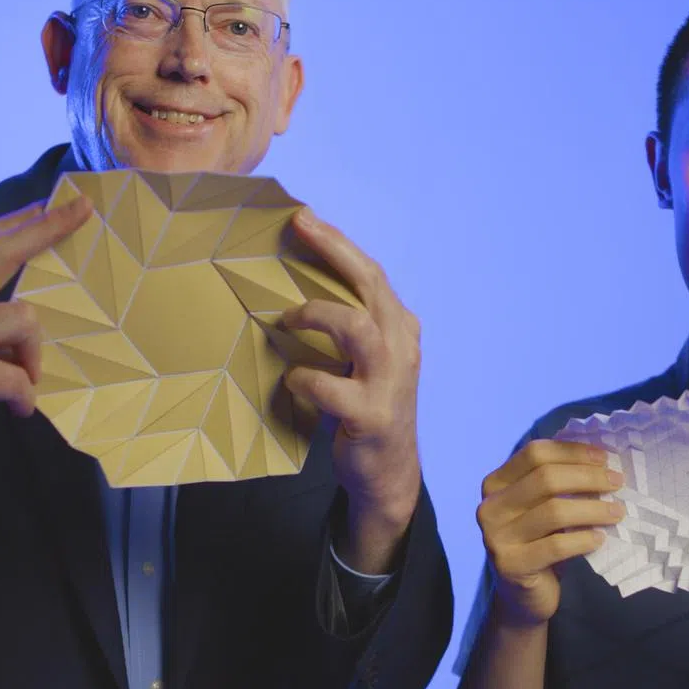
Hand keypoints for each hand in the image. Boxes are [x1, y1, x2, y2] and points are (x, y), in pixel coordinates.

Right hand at [0, 196, 92, 497]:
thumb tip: (48, 295)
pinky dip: (24, 396)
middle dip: (45, 228)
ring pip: (24, 319)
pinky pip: (17, 376)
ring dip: (32, 357)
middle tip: (82, 211)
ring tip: (21, 380)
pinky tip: (14, 408)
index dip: (27, 220)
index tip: (66, 201)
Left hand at [280, 208, 421, 566]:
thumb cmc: (367, 406)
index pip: (371, 273)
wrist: (388, 471)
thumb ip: (349, 326)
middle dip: (333, 250)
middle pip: (370, 284)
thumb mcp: (367, 360)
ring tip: (286, 319)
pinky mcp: (372, 414)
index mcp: (400, 327)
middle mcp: (402, 346)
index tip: (303, 217)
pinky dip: (304, 379)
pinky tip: (292, 381)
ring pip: (356, 327)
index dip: (338, 243)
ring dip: (316, 315)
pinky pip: (330, 386)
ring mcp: (390, 381)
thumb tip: (292, 287)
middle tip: (298, 227)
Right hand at [477, 440, 624, 627]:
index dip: (572, 452)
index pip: (535, 453)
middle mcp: (490, 507)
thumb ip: (557, 482)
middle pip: (546, 478)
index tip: (604, 458)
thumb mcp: (541, 507)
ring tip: (616, 512)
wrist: (522, 596)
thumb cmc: (538, 543)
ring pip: (554, 511)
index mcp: (495, 484)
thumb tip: (601, 460)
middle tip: (617, 483)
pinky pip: (556, 545)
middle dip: (588, 477)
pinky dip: (583, 540)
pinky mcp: (511, 564)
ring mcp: (496, 536)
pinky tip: (599, 539)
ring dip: (593, 509)